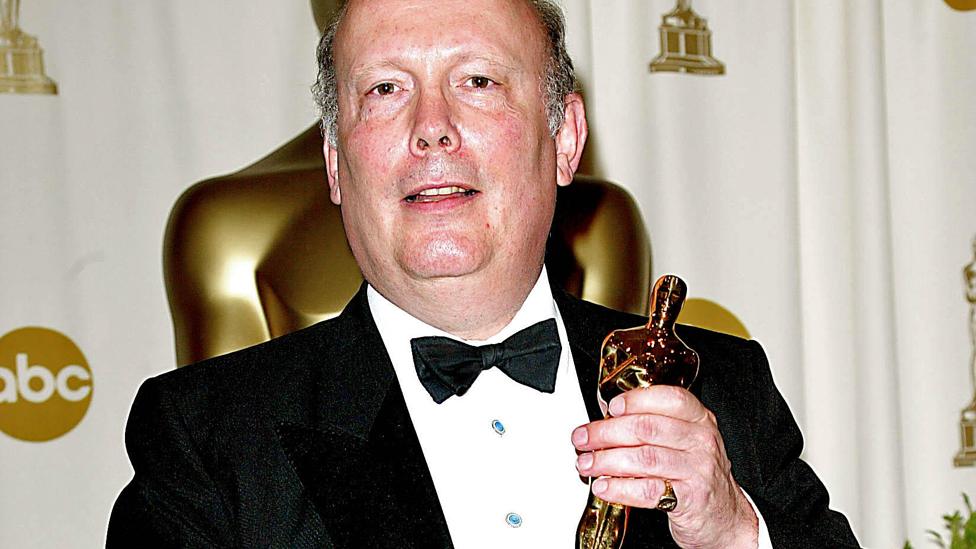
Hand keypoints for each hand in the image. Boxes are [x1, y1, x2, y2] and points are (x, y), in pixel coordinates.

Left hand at [571, 385, 757, 548]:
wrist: (724, 516)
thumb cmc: (696, 473)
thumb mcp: (685, 441)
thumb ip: (655, 425)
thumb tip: (607, 419)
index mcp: (699, 419)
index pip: (668, 398)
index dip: (636, 400)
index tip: (610, 407)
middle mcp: (701, 441)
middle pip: (647, 428)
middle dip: (606, 432)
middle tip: (583, 439)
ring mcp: (698, 469)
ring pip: (644, 458)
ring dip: (607, 460)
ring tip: (587, 464)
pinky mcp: (691, 499)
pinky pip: (648, 490)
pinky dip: (620, 488)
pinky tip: (604, 486)